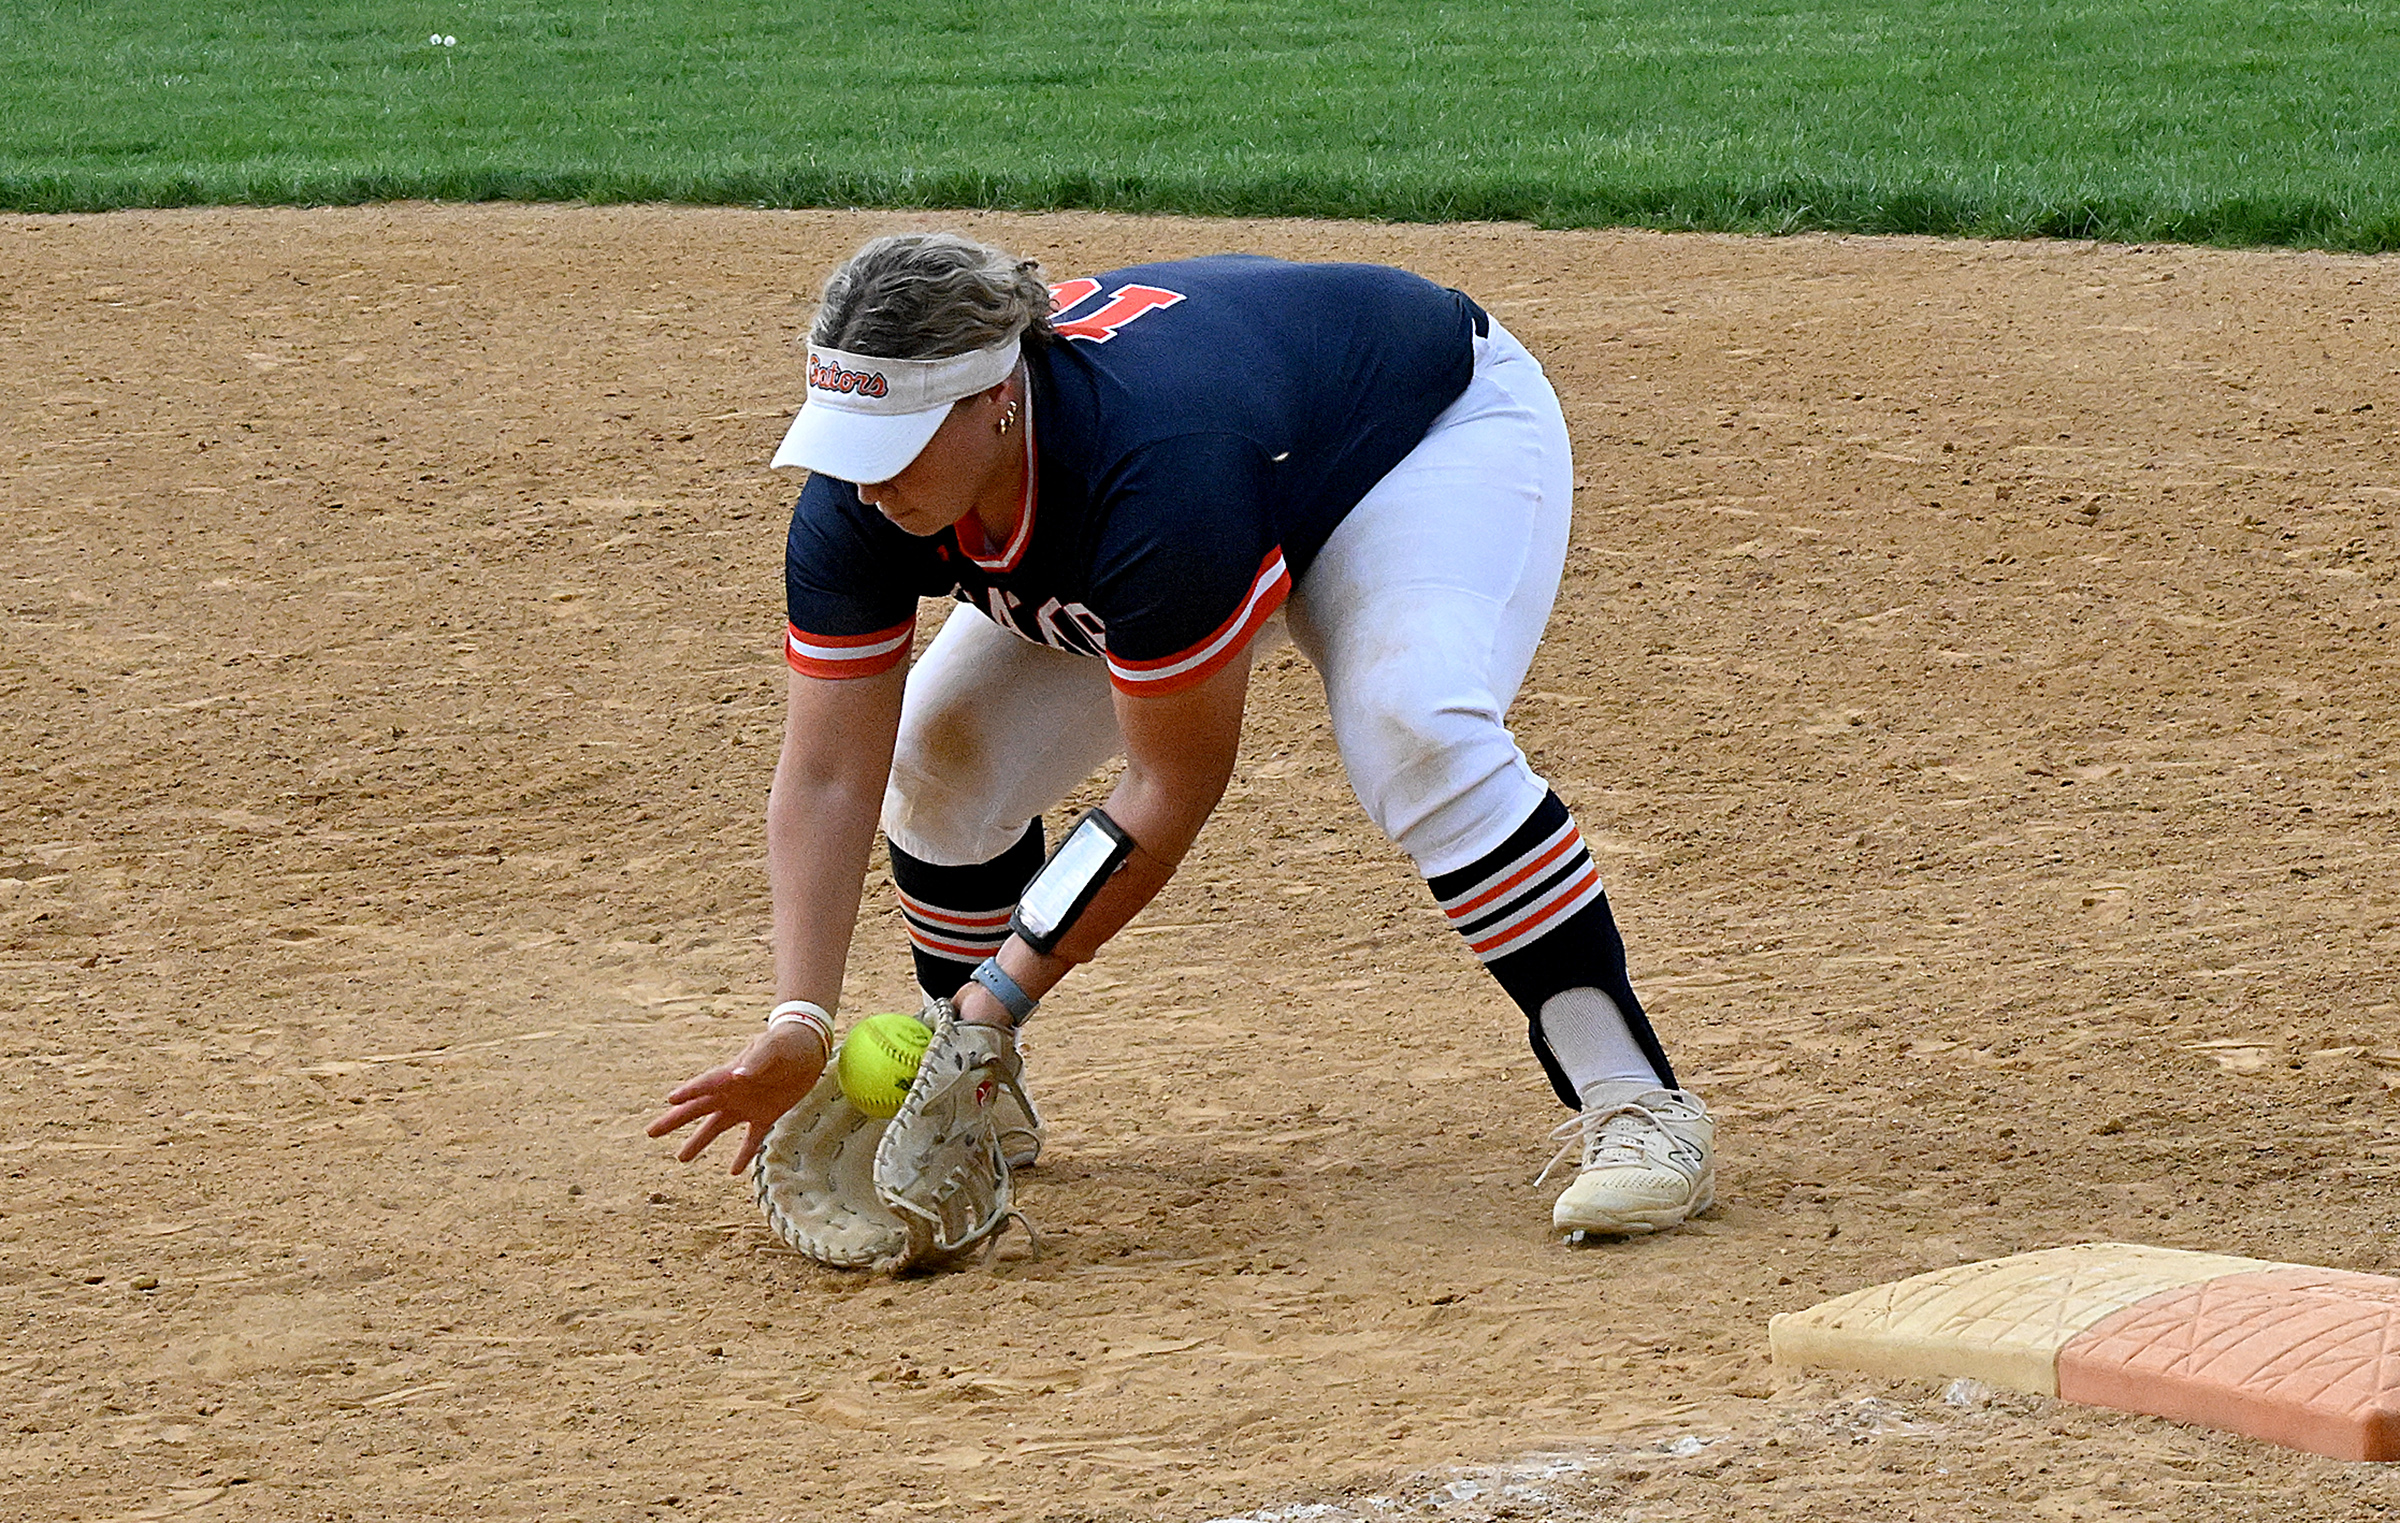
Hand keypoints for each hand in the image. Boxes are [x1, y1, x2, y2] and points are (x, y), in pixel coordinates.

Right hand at [646, 1023, 828, 1173]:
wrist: (808, 1047)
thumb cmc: (786, 1043)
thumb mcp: (772, 1049)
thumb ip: (755, 1061)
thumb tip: (736, 1075)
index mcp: (730, 1075)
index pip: (703, 1086)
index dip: (688, 1093)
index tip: (669, 1101)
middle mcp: (732, 1093)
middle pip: (698, 1109)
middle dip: (674, 1121)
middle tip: (651, 1132)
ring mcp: (746, 1106)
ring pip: (716, 1128)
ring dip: (699, 1141)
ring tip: (681, 1158)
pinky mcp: (766, 1116)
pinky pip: (750, 1140)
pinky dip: (742, 1155)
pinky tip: (733, 1172)